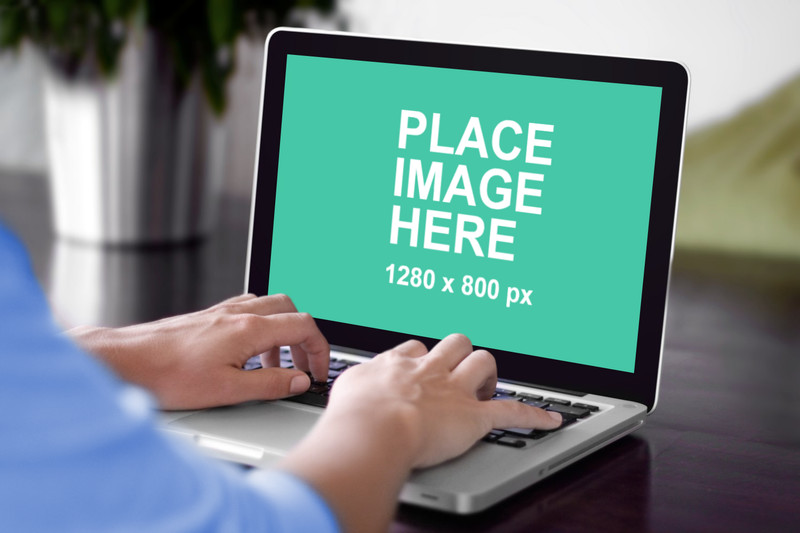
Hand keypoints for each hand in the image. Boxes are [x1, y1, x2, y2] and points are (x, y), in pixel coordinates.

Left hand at [67, 294, 329, 409]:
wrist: (127, 362)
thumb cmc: (168, 376)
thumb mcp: (228, 390)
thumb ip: (270, 384)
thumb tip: (299, 381)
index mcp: (249, 329)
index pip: (303, 326)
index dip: (320, 350)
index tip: (319, 371)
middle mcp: (238, 313)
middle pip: (291, 309)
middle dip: (304, 336)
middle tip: (303, 365)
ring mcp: (222, 312)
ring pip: (269, 307)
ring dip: (282, 332)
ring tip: (275, 364)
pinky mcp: (208, 317)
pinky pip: (247, 310)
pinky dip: (260, 328)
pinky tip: (248, 352)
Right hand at [281, 334, 560, 531]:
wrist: (372, 429)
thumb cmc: (351, 416)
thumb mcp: (341, 392)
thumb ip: (351, 388)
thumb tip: (348, 391)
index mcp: (397, 365)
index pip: (414, 349)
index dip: (422, 358)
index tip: (421, 367)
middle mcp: (428, 370)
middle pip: (454, 343)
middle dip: (459, 353)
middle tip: (458, 370)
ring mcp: (453, 390)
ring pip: (482, 362)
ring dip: (488, 373)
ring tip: (488, 385)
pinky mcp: (474, 416)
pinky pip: (512, 411)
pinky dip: (534, 415)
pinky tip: (550, 419)